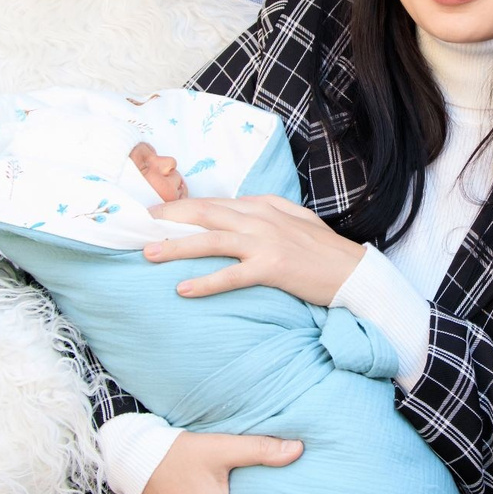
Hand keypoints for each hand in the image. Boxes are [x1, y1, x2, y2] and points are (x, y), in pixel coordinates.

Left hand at [143, 195, 365, 305]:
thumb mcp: (293, 220)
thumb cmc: (322, 251)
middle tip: (139, 226)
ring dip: (177, 246)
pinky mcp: (273, 267)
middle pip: (204, 213)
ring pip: (211, 240)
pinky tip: (183, 290)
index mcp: (263, 206)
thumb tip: (236, 211)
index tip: (155, 215)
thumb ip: (264, 212)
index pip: (213, 203)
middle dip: (169, 218)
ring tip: (149, 254)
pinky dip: (206, 282)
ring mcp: (266, 242)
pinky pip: (232, 275)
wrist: (353, 271)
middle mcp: (260, 218)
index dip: (181, 208)